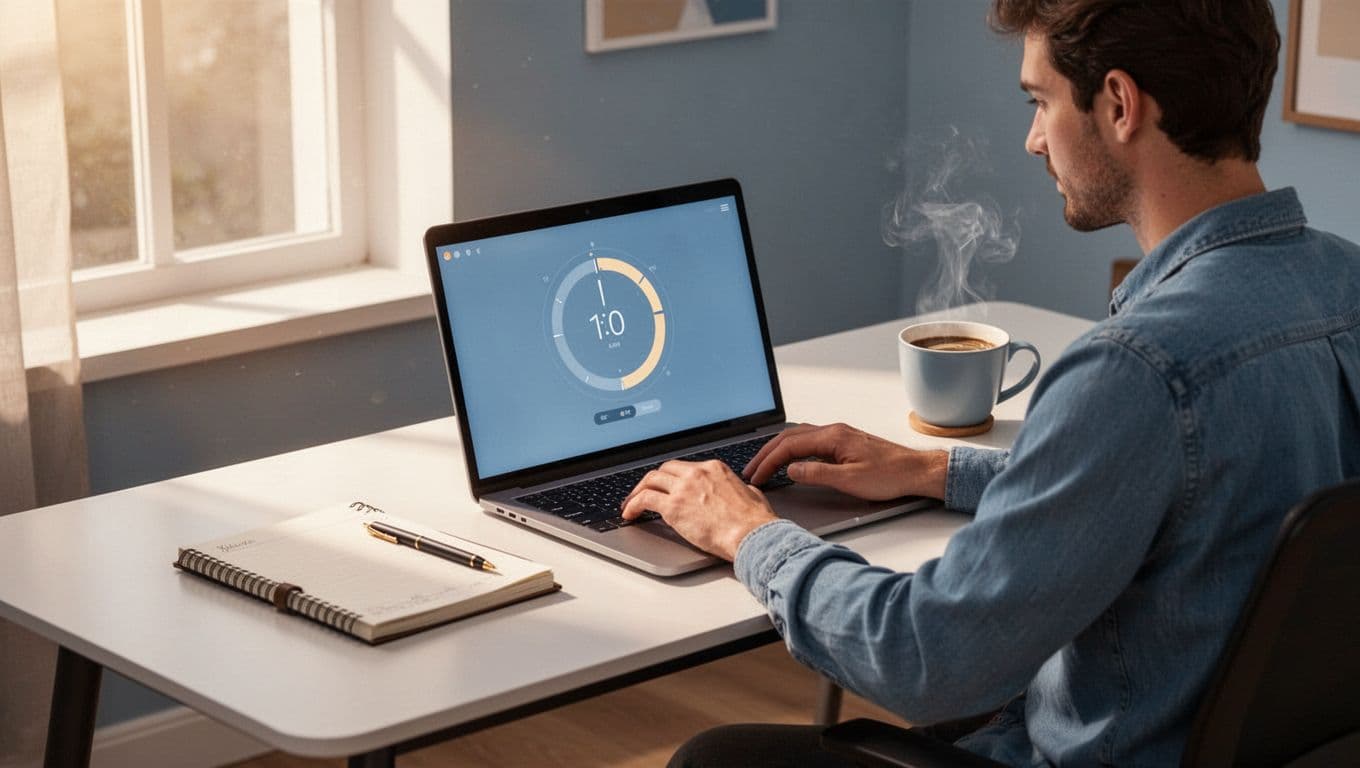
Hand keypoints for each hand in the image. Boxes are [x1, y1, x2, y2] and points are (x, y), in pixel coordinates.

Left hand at [620, 460, 776, 560]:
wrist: (751, 535)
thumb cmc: (754, 521)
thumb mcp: (751, 494)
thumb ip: (740, 489)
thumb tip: (740, 491)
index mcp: (714, 468)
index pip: (684, 467)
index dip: (671, 478)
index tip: (666, 487)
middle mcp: (696, 473)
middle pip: (664, 470)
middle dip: (652, 481)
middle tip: (644, 492)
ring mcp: (683, 488)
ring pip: (650, 480)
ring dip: (637, 491)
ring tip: (630, 504)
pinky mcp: (673, 507)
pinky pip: (645, 499)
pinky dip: (633, 505)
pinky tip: (630, 514)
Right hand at [743, 423, 947, 500]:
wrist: (915, 471)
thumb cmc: (890, 475)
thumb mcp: (850, 480)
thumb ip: (817, 473)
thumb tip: (791, 469)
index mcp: (832, 437)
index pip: (789, 446)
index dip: (769, 461)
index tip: (757, 475)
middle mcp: (833, 431)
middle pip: (789, 437)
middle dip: (766, 453)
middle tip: (751, 470)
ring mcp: (838, 435)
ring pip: (798, 437)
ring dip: (778, 450)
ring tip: (763, 464)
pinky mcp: (843, 442)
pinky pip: (809, 441)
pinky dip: (792, 449)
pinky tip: (789, 459)